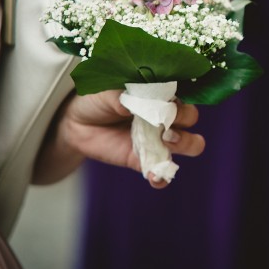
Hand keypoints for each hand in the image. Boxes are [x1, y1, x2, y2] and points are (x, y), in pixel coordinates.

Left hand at [34, 90, 204, 187]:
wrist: (77, 123)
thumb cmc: (96, 99)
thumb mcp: (104, 91)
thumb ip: (118, 95)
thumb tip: (128, 104)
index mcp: (159, 94)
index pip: (181, 93)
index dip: (180, 98)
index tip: (169, 103)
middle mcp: (165, 116)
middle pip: (191, 117)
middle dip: (184, 120)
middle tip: (166, 122)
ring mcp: (159, 139)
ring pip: (190, 143)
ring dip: (185, 144)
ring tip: (166, 144)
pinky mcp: (146, 161)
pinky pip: (163, 172)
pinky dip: (163, 177)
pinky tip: (154, 177)